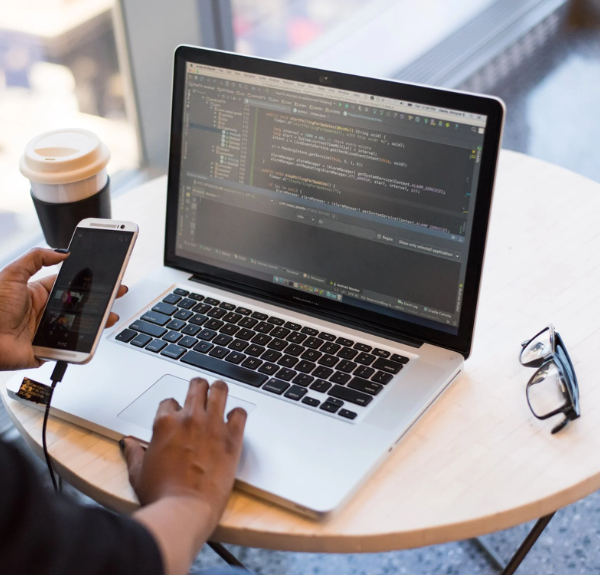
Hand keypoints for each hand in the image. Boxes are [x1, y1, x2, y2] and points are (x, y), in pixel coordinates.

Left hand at [0, 248, 126, 370]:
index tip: (104, 276)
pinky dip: (83, 344)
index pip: (70, 285)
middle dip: (99, 300)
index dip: (88, 281)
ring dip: (97, 321)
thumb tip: (61, 251)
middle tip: (117, 293)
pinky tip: (95, 336)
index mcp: (37, 293)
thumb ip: (35, 258)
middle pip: (79, 305)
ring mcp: (47, 331)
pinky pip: (70, 347)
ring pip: (79, 326)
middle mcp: (44, 312)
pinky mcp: (47, 350)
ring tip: (111, 315)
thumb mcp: (11, 275)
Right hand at [123, 378, 246, 535]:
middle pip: (197, 386)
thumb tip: (128, 443)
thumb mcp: (138, 473)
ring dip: (219, 391)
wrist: (185, 510)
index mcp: (165, 423)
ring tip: (220, 394)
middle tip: (201, 393)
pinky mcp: (232, 437)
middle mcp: (189, 418)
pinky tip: (234, 421)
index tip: (177, 416)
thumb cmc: (161, 495)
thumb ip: (134, 453)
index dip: (173, 408)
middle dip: (198, 387)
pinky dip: (237, 415)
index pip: (169, 401)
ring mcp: (212, 425)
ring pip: (220, 390)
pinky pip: (240, 413)